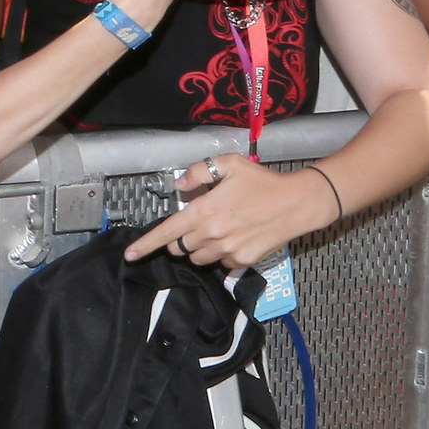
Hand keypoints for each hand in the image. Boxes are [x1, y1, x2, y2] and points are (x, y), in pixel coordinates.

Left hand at [125, 153, 330, 270]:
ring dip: (199, 248)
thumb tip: (180, 184)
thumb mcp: (228, 165)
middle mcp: (213, 234)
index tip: (131, 254)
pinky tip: (234, 237)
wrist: (297, 203)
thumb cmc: (262, 181)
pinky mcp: (243, 261)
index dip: (146, 244)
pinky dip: (220, 254)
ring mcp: (228, 250)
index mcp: (204, 211)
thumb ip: (198, 172)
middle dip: (180, 238)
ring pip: (198, 258)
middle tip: (197, 223)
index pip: (167, 232)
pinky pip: (221, 263)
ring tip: (217, 229)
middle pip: (180, 247)